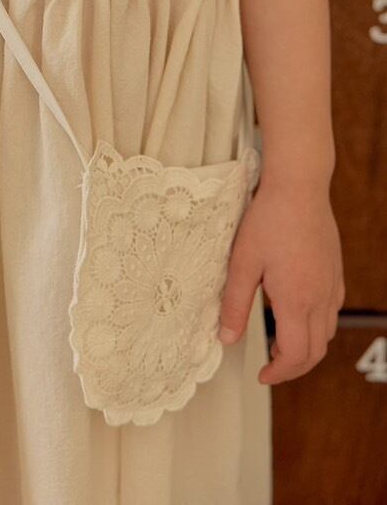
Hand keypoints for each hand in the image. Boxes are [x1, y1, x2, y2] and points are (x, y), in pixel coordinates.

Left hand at [218, 177, 345, 385]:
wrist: (299, 186)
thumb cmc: (268, 219)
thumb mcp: (242, 261)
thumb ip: (234, 303)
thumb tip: (226, 339)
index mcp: (296, 300)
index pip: (294, 355)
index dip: (278, 372)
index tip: (262, 374)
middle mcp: (321, 298)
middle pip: (315, 352)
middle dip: (292, 367)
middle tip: (270, 367)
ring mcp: (332, 286)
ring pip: (326, 334)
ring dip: (305, 348)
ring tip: (278, 342)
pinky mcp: (335, 273)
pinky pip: (331, 313)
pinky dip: (315, 327)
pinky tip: (295, 313)